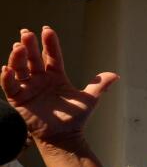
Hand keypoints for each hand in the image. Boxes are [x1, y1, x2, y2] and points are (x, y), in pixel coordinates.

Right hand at [3, 27, 118, 149]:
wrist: (63, 137)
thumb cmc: (75, 118)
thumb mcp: (89, 100)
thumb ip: (99, 86)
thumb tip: (115, 75)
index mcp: (56, 76)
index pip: (52, 56)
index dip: (50, 44)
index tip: (47, 30)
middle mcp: (40, 78)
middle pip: (33, 58)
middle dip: (30, 45)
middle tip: (26, 32)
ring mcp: (28, 87)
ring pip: (20, 68)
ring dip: (17, 57)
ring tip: (18, 46)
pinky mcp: (18, 98)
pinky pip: (9, 85)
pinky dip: (7, 77)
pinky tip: (7, 68)